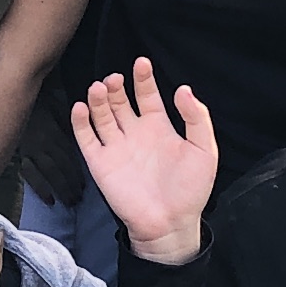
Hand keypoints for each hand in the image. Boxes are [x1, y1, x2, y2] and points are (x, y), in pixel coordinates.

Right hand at [70, 59, 216, 262]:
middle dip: (117, 87)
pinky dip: (80, 122)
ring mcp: (116, 148)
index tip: (142, 63)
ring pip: (102, 115)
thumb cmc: (191, 190)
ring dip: (99, 99)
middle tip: (116, 79)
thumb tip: (183, 89)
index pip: (147, 95)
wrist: (170, 223)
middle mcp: (135, 134)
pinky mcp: (100, 163)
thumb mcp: (204, 150)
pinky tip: (81, 107)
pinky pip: (86, 138)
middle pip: (120, 101)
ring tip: (100, 87)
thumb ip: (196, 118)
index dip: (143, 78)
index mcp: (159, 127)